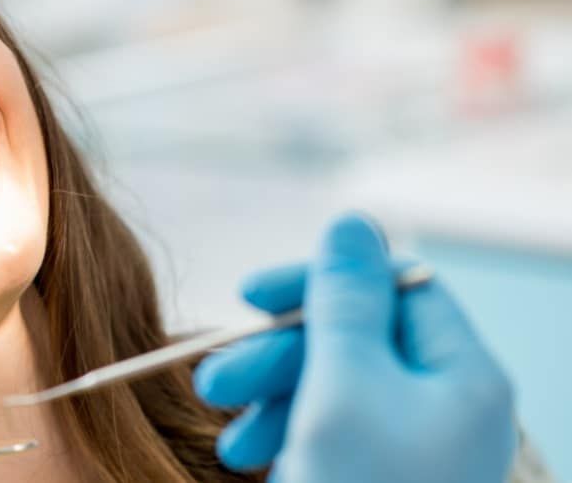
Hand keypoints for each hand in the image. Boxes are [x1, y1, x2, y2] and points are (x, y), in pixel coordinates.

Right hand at [193, 214, 516, 482]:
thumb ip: (344, 299)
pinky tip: (249, 460)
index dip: (321, 282)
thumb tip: (351, 220)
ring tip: (229, 440)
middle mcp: (444, 406)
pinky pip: (325, 431)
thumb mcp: (344, 385)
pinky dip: (282, 436)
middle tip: (215, 380)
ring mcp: (411, 446)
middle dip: (276, 355)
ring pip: (330, 387)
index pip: (397, 287)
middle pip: (354, 338)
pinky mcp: (375, 477)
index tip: (250, 296)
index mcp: (463, 374)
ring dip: (268, 400)